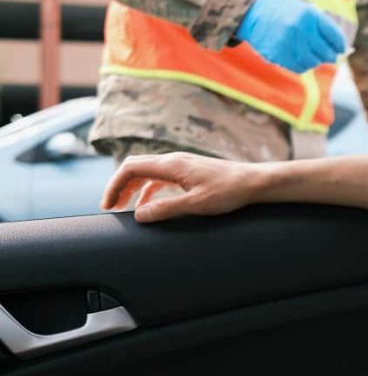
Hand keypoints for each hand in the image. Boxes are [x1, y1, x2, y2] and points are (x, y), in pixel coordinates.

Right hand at [101, 152, 261, 222]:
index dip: (114, 185)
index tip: (107, 205)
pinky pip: (161, 177)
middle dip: (119, 186)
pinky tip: (149, 204)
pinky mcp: (189, 171)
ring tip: (124, 207)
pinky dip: (148, 189)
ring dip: (133, 188)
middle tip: (110, 207)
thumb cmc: (228, 191)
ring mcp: (182, 165)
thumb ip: (166, 209)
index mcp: (172, 165)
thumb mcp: (196, 204)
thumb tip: (138, 215)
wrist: (253, 182)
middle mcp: (174, 160)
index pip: (131, 168)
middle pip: (136, 168)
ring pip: (148, 172)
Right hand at [236, 0, 345, 72]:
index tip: (342, 49)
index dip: (341, 45)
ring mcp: (288, 43)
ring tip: (313, 56)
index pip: (335, 37)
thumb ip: (322, 29)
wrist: (254, 10)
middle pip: (326, 52)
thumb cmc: (286, 11)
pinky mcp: (278, 54)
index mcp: (311, 15)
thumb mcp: (306, 11)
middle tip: (330, 56)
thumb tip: (342, 51)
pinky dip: (302, 65)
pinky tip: (300, 58)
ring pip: (313, 62)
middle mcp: (300, 29)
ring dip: (316, 61)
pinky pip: (298, 67)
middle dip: (330, 56)